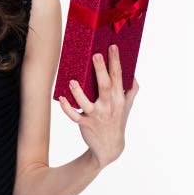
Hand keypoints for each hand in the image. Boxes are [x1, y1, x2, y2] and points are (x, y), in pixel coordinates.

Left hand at [58, 44, 139, 169]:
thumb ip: (131, 89)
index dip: (115, 61)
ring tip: (72, 81)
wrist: (110, 147)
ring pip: (87, 103)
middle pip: (105, 86)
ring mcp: (97, 116)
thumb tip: (132, 72)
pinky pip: (74, 116)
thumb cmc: (117, 120)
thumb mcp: (127, 105)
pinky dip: (67, 108)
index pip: (118, 77)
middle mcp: (109, 106)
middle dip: (101, 70)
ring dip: (78, 92)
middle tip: (95, 55)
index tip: (112, 47)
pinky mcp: (85, 124)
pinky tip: (61, 98)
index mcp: (119, 98)